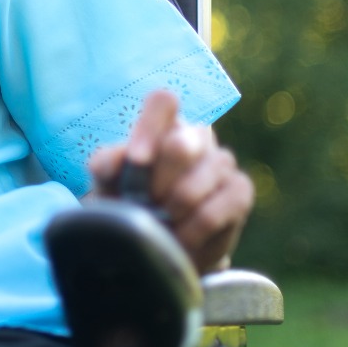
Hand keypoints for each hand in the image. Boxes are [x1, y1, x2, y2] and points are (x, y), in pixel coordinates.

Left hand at [88, 89, 253, 273]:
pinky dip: (190, 232)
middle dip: (156, 185)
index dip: (149, 129)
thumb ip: (107, 165)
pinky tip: (183, 239)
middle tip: (145, 204)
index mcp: (164, 124)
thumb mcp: (109, 183)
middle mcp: (196, 136)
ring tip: (161, 225)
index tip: (136, 162)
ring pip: (194, 187)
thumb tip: (116, 160)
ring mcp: (222, 161)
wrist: (158, 244)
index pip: (163, 102)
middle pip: (180, 145)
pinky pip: (213, 213)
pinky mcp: (240, 190)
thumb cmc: (129, 202)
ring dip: (170, 214)